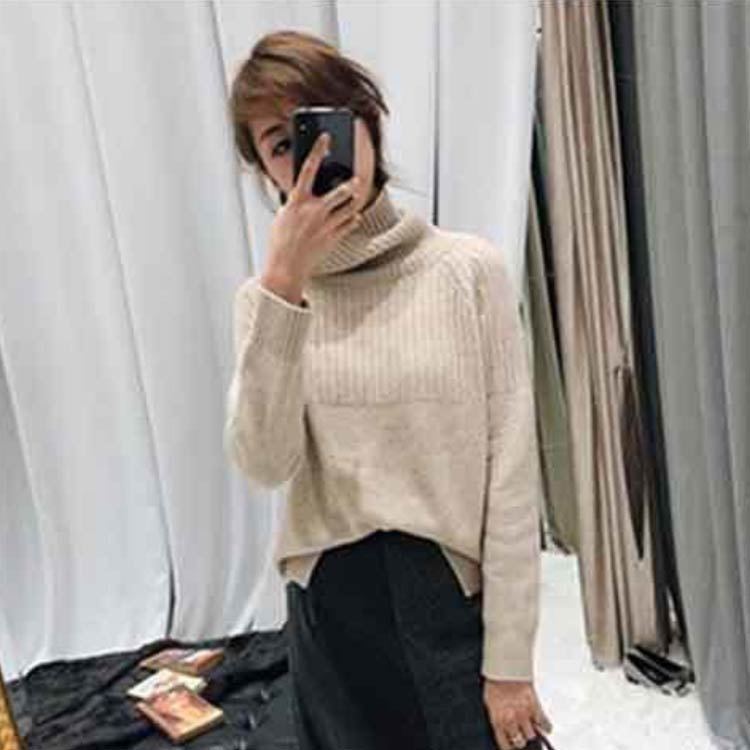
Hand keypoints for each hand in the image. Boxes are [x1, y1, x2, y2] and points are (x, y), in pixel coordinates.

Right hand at [265, 131, 362, 285]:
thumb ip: (296, 201)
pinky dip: (353, 219)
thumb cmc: (281, 242)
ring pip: (349, 208)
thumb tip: (307, 191)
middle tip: (356, 179)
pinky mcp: (333, 238)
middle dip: (351, 184)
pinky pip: (350, 224)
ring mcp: (325, 225)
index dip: (317, 150)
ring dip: (354, 202)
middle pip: (339, 191)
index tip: (325, 137)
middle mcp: (313, 211)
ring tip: (355, 197)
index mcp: (297, 201)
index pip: (308, 168)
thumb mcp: (283, 215)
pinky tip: (353, 217)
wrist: (286, 267)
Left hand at [483, 678, 552, 749]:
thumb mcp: (490, 703)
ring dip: (530, 731)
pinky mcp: (535, 706)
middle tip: (519, 734)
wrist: (505, 668)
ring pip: (531, 735)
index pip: (505, 744)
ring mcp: (524, 714)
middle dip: (519, 739)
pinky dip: (546, 726)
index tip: (511, 747)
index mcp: (498, 720)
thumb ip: (498, 718)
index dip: (508, 746)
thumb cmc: (495, 683)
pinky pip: (544, 724)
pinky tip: (543, 725)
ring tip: (528, 726)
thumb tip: (502, 728)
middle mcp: (511, 719)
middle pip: (520, 741)